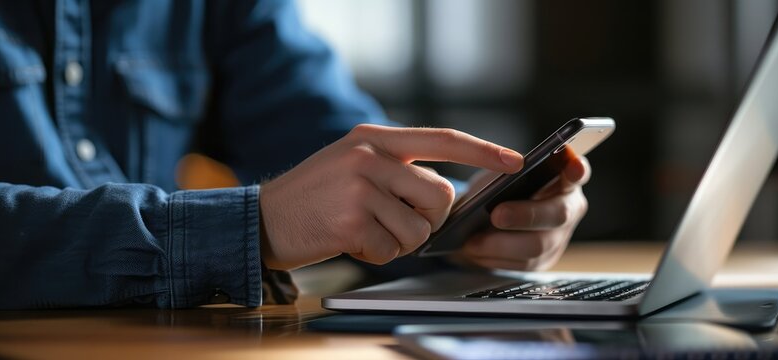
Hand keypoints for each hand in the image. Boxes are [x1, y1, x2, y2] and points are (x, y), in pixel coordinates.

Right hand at [259, 124, 523, 269]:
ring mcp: (361, 187)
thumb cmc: (314, 196)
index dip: (484, 151)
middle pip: (440, 195)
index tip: (516, 161)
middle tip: (393, 221)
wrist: (261, 218)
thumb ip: (396, 168)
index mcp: (375, 138)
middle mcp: (370, 157)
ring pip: (420, 229)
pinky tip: (350, 241)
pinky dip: (376, 255)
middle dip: (428, 219)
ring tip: (364, 230)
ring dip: (399, 241)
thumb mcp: (353, 164)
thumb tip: (446, 193)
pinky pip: (393, 250)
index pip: (443, 138)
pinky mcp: (352, 221)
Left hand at [460, 151, 590, 270]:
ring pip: (537, 246)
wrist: (486, 215)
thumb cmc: (499, 187)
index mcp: (563, 179)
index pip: (577, 173)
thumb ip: (508, 170)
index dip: (577, 170)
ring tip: (473, 240)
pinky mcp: (543, 261)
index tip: (573, 166)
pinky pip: (522, 265)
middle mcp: (569, 208)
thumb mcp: (502, 173)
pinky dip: (495, 258)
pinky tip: (475, 251)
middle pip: (558, 214)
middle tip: (496, 215)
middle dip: (525, 215)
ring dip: (501, 244)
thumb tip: (498, 169)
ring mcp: (559, 238)